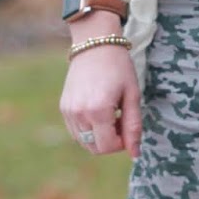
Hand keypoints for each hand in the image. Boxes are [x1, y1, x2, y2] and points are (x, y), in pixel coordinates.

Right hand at [60, 31, 141, 157]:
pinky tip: (97, 111)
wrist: (95, 43)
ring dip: (98, 136)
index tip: (127, 126)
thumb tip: (135, 154)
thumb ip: (133, 127)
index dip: (121, 144)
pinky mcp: (63, 107)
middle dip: (110, 141)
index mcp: (98, 111)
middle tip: (119, 120)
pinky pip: (75, 130)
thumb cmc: (119, 68)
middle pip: (94, 148)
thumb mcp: (132, 96)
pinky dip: (87, 129)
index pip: (107, 147)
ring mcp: (68, 111)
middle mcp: (79, 114)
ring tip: (108, 114)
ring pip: (83, 141)